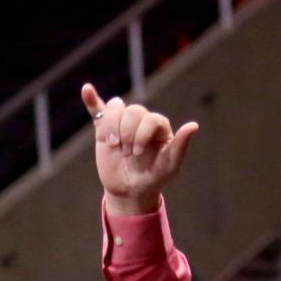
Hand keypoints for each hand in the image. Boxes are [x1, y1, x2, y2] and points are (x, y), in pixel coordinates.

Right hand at [81, 83, 197, 215]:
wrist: (130, 191)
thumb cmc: (153, 178)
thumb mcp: (169, 165)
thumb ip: (180, 145)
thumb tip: (194, 125)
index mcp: (158, 126)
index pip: (150, 118)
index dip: (141, 133)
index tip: (137, 153)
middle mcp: (141, 120)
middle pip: (133, 110)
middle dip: (128, 133)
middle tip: (127, 154)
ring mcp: (122, 123)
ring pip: (116, 109)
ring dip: (113, 126)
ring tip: (114, 145)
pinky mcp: (104, 129)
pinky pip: (98, 110)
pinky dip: (91, 101)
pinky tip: (86, 90)